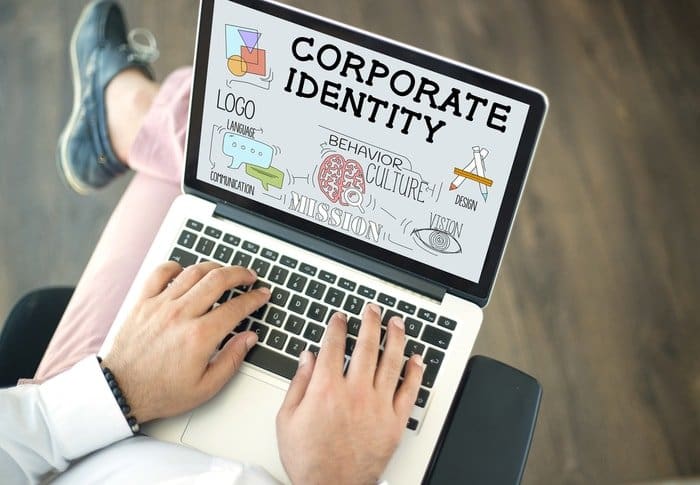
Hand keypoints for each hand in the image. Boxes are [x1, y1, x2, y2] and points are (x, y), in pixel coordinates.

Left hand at [102, 261, 269, 422]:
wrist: (120, 392)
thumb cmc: (160, 392)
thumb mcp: (206, 387)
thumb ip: (232, 359)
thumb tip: (249, 338)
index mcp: (200, 336)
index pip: (237, 307)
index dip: (255, 298)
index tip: (262, 295)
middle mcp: (181, 315)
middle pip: (218, 279)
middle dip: (240, 274)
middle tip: (249, 276)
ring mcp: (160, 305)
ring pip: (193, 271)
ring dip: (215, 267)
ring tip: (225, 271)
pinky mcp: (142, 302)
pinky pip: (161, 273)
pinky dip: (176, 267)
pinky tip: (185, 271)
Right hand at [276, 304, 423, 484]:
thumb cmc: (309, 459)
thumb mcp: (287, 419)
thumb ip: (298, 384)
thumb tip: (307, 358)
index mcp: (326, 389)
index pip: (334, 346)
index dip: (337, 327)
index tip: (340, 318)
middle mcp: (355, 392)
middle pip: (366, 346)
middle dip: (370, 322)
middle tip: (372, 310)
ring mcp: (377, 406)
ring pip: (391, 362)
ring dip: (395, 338)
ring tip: (396, 323)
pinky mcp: (394, 422)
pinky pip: (409, 391)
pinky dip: (415, 372)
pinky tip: (416, 359)